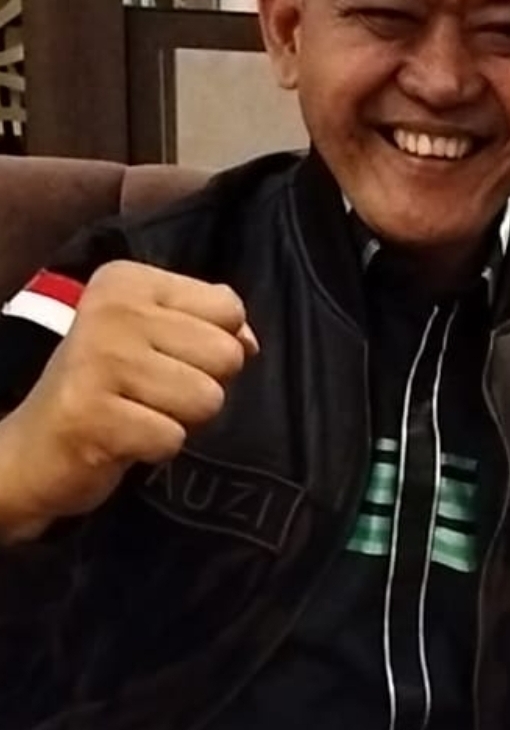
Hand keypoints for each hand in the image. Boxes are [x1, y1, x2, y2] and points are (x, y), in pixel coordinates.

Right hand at [0, 261, 257, 538]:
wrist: (37, 448)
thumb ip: (211, 326)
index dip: (214, 345)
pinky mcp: (92, 414)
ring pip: (208, 398)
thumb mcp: (157, 337)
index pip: (228, 309)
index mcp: (129, 281)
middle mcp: (113, 310)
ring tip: (140, 412)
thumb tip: (251, 342)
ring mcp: (99, 359)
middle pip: (226, 354)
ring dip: (181, 419)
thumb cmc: (109, 387)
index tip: (167, 356)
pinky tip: (125, 437)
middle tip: (154, 392)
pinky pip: (173, 438)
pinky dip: (156, 448)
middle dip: (202, 385)